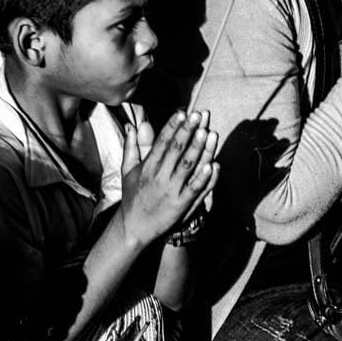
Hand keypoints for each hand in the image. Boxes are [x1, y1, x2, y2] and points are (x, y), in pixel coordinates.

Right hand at [119, 109, 218, 245]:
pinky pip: (194, 189)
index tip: (182, 113)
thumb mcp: (127, 171)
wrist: (133, 227)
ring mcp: (170, 191)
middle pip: (176, 150)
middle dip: (188, 131)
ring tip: (208, 132)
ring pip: (187, 166)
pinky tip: (213, 165)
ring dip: (199, 149)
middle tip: (199, 115)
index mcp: (147, 166)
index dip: (172, 126)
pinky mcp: (180, 205)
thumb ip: (132, 147)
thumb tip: (132, 126)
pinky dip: (203, 177)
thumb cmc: (132, 197)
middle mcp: (159, 176)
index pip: (162, 142)